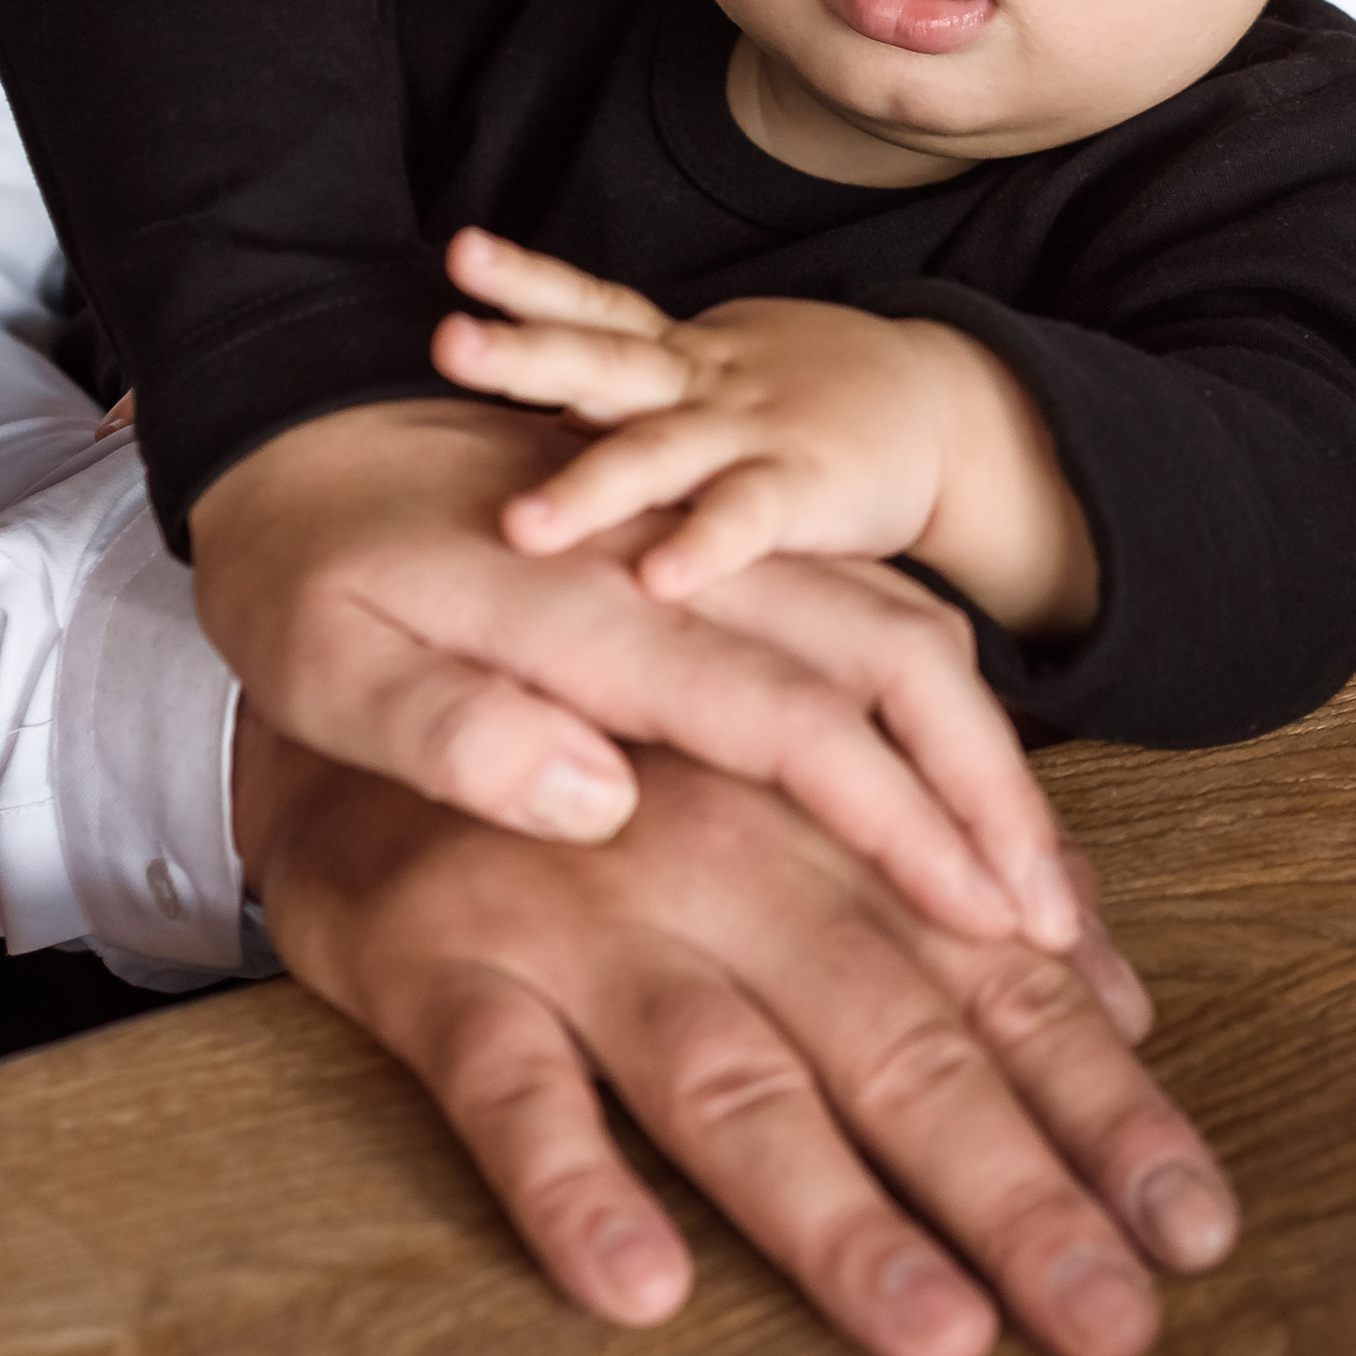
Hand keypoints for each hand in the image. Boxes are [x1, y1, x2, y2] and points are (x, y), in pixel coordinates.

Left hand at [189, 401, 1078, 948]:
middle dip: (988, 793)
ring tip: (1039, 872)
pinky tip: (967, 781)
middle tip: (1059, 923)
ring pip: (891, 631)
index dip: (900, 824)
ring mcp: (703, 544)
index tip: (987, 918)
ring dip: (978, 750)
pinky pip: (857, 610)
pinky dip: (935, 699)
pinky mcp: (710, 546)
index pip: (789, 723)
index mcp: (592, 610)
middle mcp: (677, 565)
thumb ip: (457, 732)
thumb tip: (608, 802)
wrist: (296, 433)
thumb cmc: (299, 576)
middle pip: (888, 665)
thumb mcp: (324, 667)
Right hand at [235, 711, 1239, 1355]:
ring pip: (731, 1078)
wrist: (376, 674)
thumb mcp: (799, 805)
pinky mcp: (445, 961)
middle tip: (1111, 1324)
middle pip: (898, 1043)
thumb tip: (1121, 1004)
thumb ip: (952, 901)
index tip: (1197, 1230)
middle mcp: (731, 868)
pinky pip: (509, 1086)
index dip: (1105, 1111)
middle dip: (1017, 1192)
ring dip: (835, 1215)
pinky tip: (640, 1289)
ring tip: (936, 1338)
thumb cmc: (621, 770)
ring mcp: (586, 917)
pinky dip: (571, 1186)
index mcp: (834, 837)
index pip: (1001, 991)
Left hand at [434, 228, 1097, 629]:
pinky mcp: (804, 489)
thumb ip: (634, 402)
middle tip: (448, 342)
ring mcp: (753, 432)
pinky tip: (659, 581)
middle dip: (524, 353)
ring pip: (660, 452)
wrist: (948, 414)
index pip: (596, 306)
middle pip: (605, 359)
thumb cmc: (813, 404)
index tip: (460, 254)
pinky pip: (746, 519)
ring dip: (591, 487)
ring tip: (522, 525)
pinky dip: (705, 548)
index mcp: (680, 356)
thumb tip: (524, 432)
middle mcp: (703, 383)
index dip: (528, 280)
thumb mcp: (720, 379)